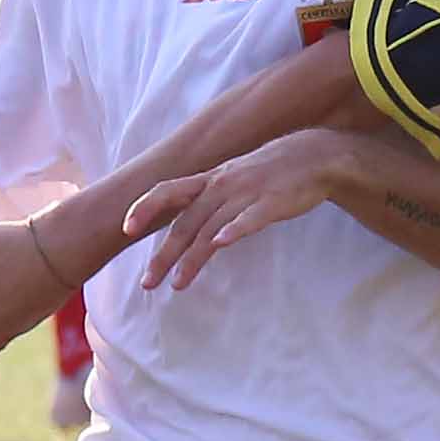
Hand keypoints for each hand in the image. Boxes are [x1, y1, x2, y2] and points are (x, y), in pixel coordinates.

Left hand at [128, 129, 360, 291]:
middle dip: (164, 255)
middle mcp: (222, 185)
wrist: (314, 156)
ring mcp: (247, 193)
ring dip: (193, 257)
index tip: (125, 230)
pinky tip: (221, 246)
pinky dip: (234, 231)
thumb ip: (207, 200)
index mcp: (210, 180)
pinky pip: (250, 218)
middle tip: (148, 283)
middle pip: (186, 222)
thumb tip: (183, 227)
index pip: (167, 191)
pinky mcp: (272, 203)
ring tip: (178, 283)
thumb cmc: (269, 174)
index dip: (144, 208)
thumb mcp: (231, 180)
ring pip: (211, 228)